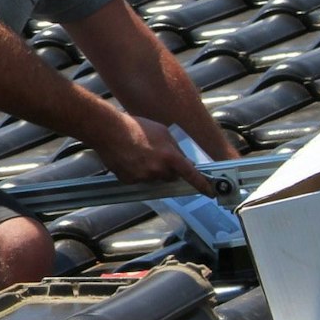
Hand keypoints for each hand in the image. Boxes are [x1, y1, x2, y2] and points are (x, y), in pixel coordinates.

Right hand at [95, 114, 213, 193]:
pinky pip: (138, 179)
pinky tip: (129, 158)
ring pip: (153, 178)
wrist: (109, 131)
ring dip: (151, 170)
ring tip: (138, 153)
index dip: (203, 185)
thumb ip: (175, 148)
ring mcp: (143, 177)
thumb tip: (182, 160)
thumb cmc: (136, 127)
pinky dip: (136, 172)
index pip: (191, 175)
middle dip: (168, 169)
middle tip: (158, 155)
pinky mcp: (129, 180)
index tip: (210, 192)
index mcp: (170, 157)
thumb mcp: (163, 132)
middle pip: (171, 177)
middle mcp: (158, 170)